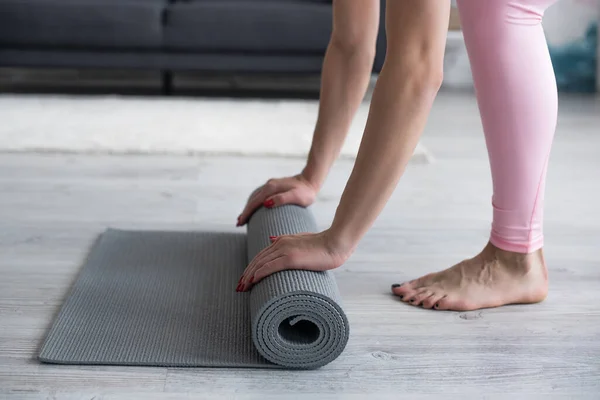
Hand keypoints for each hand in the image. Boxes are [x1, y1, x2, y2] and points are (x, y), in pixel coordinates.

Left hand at [236, 230, 350, 291]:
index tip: (246, 278)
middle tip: (240, 286)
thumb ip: (287, 240)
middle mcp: (280, 243)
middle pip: (257, 260)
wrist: (336, 243)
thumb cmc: (323, 244)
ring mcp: (285, 250)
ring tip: (243, 287)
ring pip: (260, 264)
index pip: (261, 255)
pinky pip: (270, 266)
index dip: (252, 267)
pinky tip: (253, 281)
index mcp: (282, 240)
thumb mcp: (302, 240)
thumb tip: (271, 240)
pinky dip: (259, 273)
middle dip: (247, 274)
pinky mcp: (291, 258)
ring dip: (249, 276)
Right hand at [237, 174, 318, 225]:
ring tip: (243, 219)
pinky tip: (255, 209)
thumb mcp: (296, 197)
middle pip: (252, 200)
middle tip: (239, 224)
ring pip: (255, 198)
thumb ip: (282, 199)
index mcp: (271, 188)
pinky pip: (260, 196)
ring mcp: (271, 185)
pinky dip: (255, 203)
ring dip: (248, 208)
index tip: (240, 223)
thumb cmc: (306, 192)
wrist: (311, 181)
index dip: (247, 213)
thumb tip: (265, 204)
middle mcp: (269, 185)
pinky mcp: (274, 187)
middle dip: (245, 212)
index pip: (255, 202)